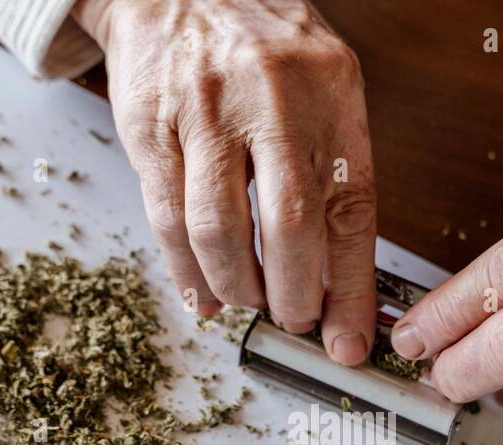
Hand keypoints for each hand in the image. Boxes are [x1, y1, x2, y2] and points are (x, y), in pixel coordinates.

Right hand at [75, 0, 377, 365]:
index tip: (349, 340)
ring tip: (248, 300)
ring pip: (221, 233)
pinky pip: (168, 221)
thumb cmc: (258, 45)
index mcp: (329, 95)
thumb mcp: (323, 88)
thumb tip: (341, 275)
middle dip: (293, 297)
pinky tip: (202, 295)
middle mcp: (270, 100)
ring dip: (237, 287)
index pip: (351, 210)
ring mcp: (205, 113)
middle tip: (294, 319)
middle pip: (289, 230)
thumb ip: (335, 169)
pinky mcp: (150, 129)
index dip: (351, 288)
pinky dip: (186, 273)